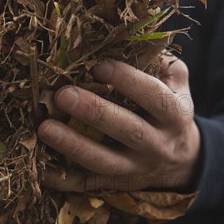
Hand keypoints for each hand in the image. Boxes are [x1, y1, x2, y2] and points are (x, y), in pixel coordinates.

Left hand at [38, 56, 200, 192]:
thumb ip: (160, 62)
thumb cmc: (170, 111)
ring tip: (44, 129)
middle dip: (94, 112)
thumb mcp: (177, 84)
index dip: (127, 80)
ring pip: (105, 161)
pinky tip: (41, 170)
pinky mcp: (116, 183)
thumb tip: (130, 38)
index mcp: (175, 114)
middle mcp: (158, 144)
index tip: (97, 66)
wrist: (182, 161)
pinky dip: (63, 181)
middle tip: (62, 94)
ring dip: (73, 145)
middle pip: (128, 130)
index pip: (153, 97)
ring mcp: (136, 168)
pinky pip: (88, 185)